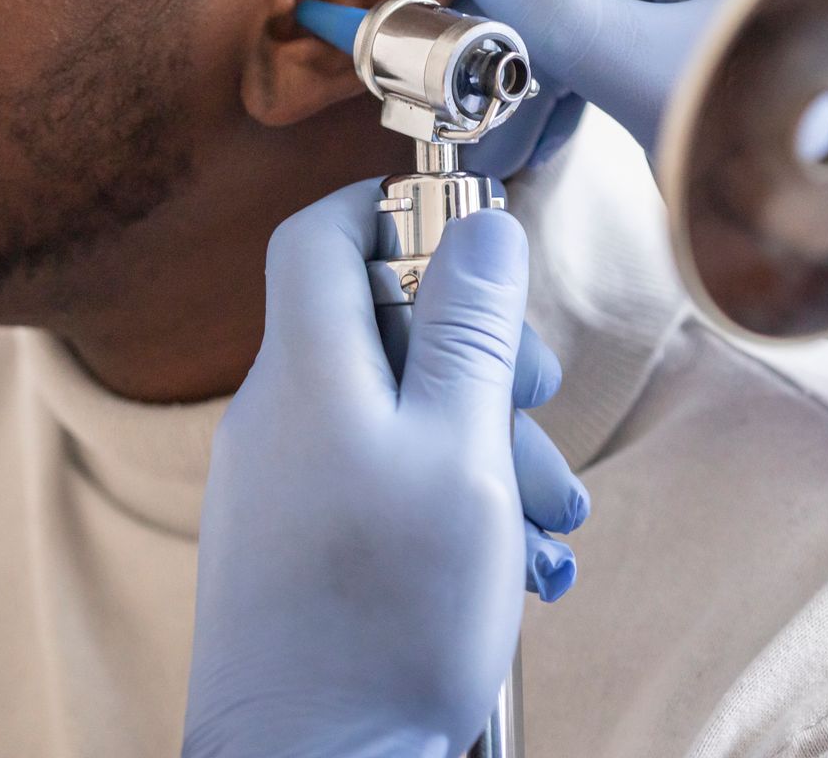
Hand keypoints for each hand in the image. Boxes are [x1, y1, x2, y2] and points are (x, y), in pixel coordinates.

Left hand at [182, 181, 588, 757]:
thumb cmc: (387, 618)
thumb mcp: (461, 449)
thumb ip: (469, 330)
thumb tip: (480, 226)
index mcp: (308, 375)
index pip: (321, 235)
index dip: (394, 209)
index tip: (471, 232)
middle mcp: (278, 419)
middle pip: (380, 329)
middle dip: (481, 355)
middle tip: (541, 401)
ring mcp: (281, 487)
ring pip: (396, 417)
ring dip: (486, 446)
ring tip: (548, 518)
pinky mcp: (295, 548)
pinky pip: (381, 484)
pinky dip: (451, 502)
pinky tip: (512, 562)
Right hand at [443, 0, 827, 158]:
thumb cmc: (795, 142)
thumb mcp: (656, 70)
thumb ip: (556, 3)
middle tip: (459, 44)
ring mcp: (724, 8)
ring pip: (605, 0)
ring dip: (537, 54)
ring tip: (483, 121)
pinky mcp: (714, 67)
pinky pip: (627, 53)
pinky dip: (575, 89)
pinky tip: (530, 142)